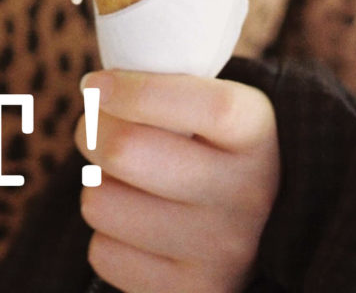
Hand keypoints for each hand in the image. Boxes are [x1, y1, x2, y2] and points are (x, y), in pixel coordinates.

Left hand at [76, 70, 279, 292]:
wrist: (265, 222)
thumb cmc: (212, 143)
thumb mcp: (212, 102)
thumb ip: (166, 84)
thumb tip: (96, 91)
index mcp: (254, 130)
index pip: (196, 103)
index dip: (131, 91)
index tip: (94, 85)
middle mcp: (247, 192)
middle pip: (125, 151)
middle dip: (90, 130)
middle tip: (93, 126)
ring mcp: (222, 250)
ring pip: (101, 202)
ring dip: (97, 185)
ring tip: (122, 179)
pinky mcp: (193, 292)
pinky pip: (103, 254)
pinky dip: (107, 234)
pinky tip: (135, 223)